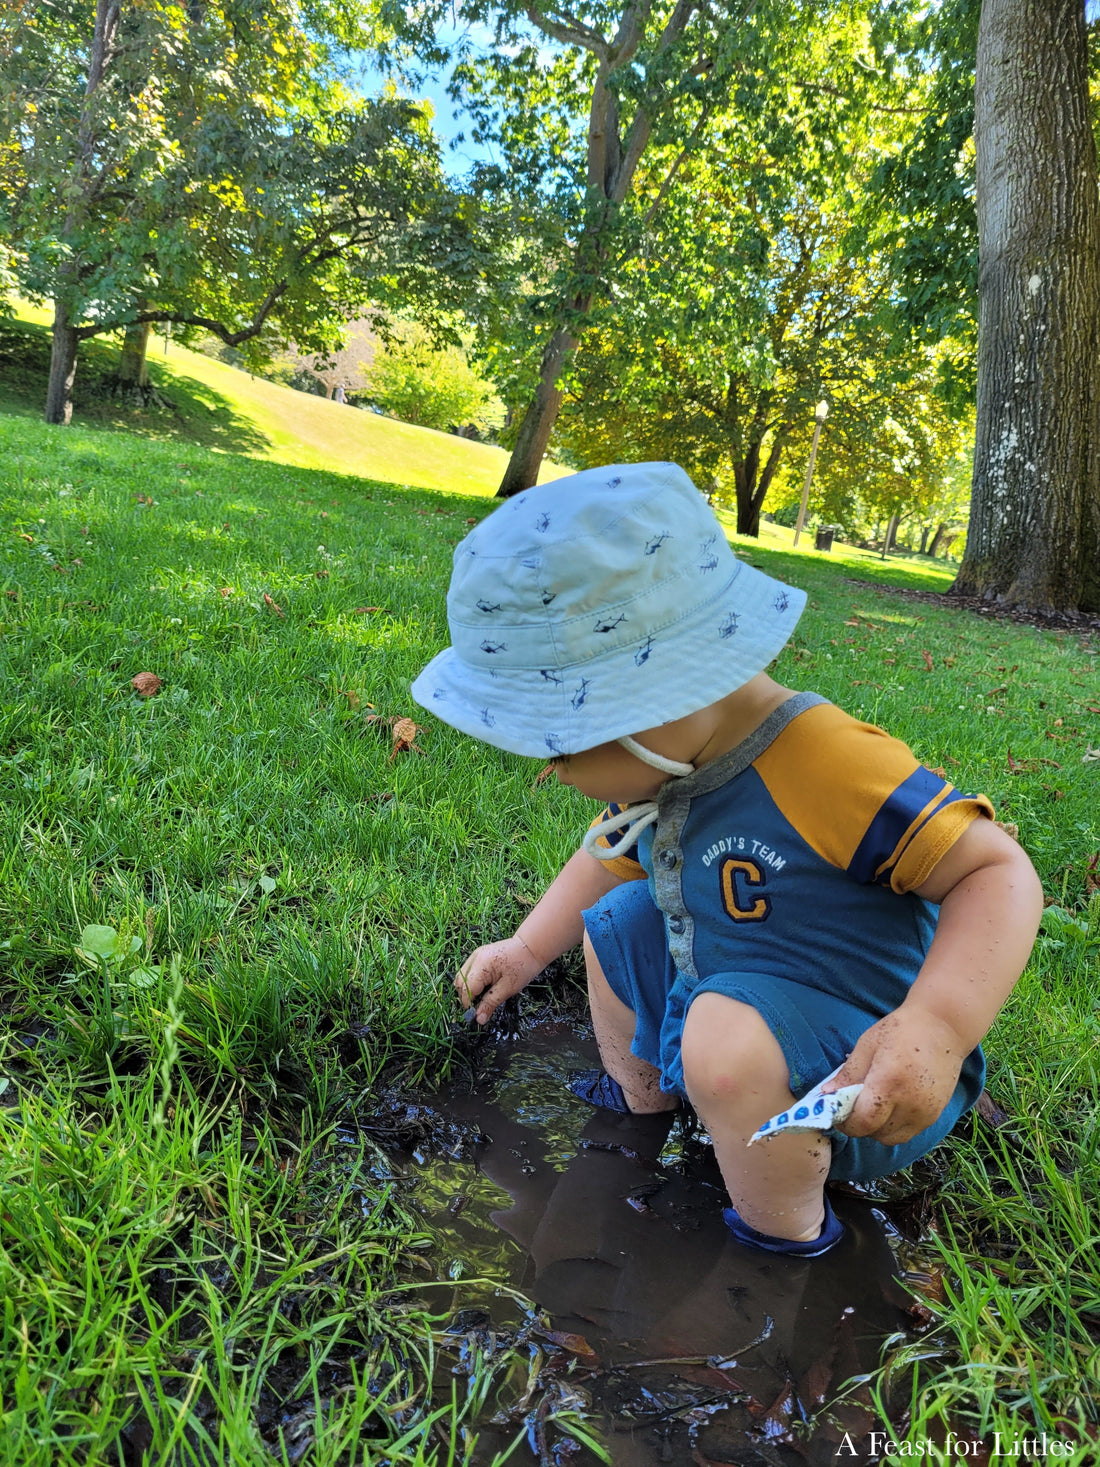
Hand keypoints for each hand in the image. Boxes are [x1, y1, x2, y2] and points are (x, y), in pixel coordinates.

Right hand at [454, 936, 544, 1025]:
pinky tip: (485, 987)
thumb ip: (491, 1003)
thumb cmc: (523, 966)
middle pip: (460, 982)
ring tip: (483, 996)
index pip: (467, 988)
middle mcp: (475, 958)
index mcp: (482, 965)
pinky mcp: (479, 955)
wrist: (532, 947)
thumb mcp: (508, 988)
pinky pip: (468, 971)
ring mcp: (475, 955)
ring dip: (468, 989)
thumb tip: (479, 1019)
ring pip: (462, 977)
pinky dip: (472, 981)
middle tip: (480, 1006)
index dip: (469, 1003)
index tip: (477, 1014)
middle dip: (466, 996)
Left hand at [823, 1004, 966, 1146]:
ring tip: (873, 1107)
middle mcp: (909, 1103)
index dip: (846, 1124)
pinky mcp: (936, 1114)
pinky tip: (891, 1106)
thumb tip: (826, 1094)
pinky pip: (909, 1132)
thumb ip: (848, 1073)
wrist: (944, 1026)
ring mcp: (925, 1112)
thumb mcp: (868, 1044)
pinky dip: (895, 1126)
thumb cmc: (902, 1029)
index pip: (863, 1122)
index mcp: (888, 1083)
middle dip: (860, 1126)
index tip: (837, 1114)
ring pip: (893, 1138)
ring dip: (878, 1129)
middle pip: (876, 1134)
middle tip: (853, 1108)